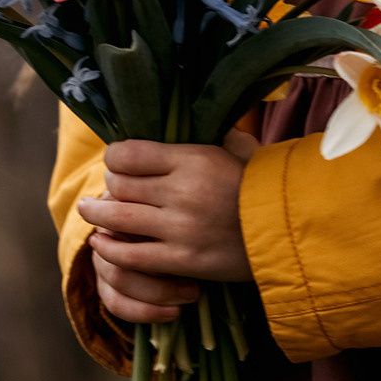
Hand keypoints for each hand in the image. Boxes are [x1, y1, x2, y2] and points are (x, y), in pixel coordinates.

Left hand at [78, 128, 258, 323]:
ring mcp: (179, 228)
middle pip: (119, 186)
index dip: (115, 158)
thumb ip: (218, 136)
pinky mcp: (181, 260)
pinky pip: (131, 256)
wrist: (291, 230)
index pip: (129, 154)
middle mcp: (181, 191)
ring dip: (98, 215)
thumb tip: (207, 119)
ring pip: (118, 219)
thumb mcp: (242, 150)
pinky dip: (111, 248)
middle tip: (108, 189)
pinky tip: (102, 243)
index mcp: (194, 158)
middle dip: (109, 187)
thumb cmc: (266, 185)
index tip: (117, 162)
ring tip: (89, 211)